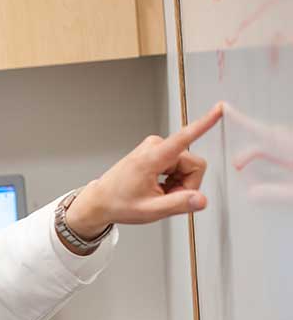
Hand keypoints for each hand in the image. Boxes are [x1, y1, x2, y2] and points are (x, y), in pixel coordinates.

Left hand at [66, 103, 223, 237]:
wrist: (101, 200)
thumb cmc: (119, 203)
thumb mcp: (149, 211)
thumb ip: (178, 204)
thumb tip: (200, 200)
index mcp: (152, 157)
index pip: (184, 138)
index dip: (204, 124)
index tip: (219, 109)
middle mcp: (156, 146)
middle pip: (194, 165)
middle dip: (186, 185)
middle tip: (166, 198)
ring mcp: (156, 147)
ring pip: (188, 167)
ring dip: (178, 184)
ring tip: (158, 194)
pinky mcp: (157, 151)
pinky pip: (180, 166)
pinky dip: (173, 181)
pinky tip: (158, 188)